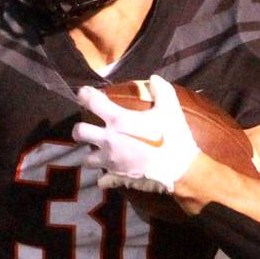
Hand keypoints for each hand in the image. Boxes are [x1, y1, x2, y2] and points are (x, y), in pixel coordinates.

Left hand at [72, 74, 199, 193]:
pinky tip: (110, 173)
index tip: (84, 94)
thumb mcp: (170, 108)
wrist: (180, 168)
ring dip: (90, 155)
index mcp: (119, 120)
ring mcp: (110, 161)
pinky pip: (102, 180)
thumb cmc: (173, 136)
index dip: (84, 95)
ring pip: (86, 159)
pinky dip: (104, 177)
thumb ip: (161, 90)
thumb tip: (154, 78)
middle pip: (79, 132)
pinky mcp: (116, 177)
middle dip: (80, 129)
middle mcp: (109, 140)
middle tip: (87, 128)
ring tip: (99, 152)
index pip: (92, 102)